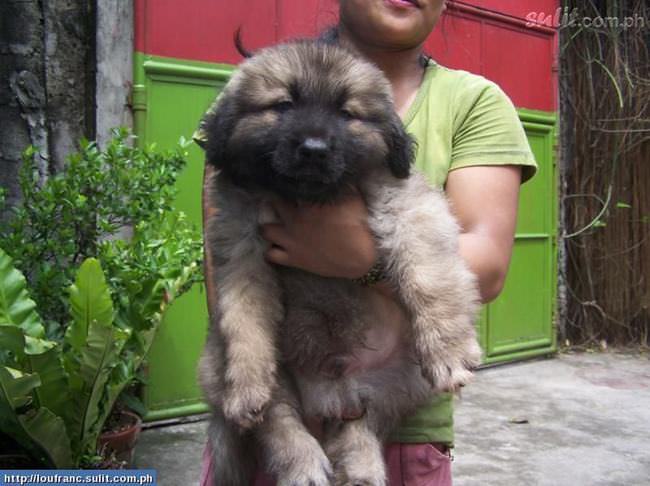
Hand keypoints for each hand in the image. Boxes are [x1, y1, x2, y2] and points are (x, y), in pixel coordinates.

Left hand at [261, 192, 376, 278]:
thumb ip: (341, 186)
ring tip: (275, 223)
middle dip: (275, 201)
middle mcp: (295, 220)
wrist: (358, 258)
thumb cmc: (358, 228)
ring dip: (269, 225)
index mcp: (309, 204)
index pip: (289, 187)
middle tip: (280, 200)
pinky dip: (271, 250)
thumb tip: (337, 174)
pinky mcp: (293, 258)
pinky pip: (271, 254)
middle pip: (273, 204)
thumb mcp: (353, 200)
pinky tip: (276, 246)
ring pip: (266, 230)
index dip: (288, 183)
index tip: (290, 182)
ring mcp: (291, 240)